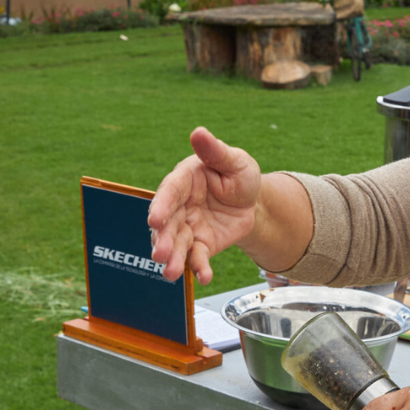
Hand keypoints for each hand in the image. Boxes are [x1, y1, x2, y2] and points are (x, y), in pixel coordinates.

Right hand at [148, 127, 260, 283]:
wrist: (254, 202)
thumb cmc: (240, 175)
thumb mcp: (234, 161)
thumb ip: (215, 151)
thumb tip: (198, 132)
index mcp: (184, 180)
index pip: (169, 192)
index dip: (161, 205)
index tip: (155, 220)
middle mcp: (180, 205)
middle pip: (168, 224)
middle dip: (162, 240)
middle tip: (160, 255)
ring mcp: (188, 227)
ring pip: (177, 244)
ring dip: (173, 259)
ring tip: (171, 274)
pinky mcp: (201, 245)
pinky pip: (198, 257)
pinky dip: (199, 268)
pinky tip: (204, 277)